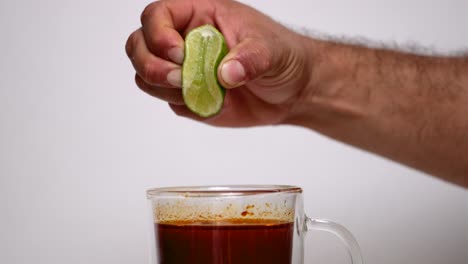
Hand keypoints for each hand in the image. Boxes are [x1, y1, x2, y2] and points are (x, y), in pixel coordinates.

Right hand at [125, 0, 310, 126]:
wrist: (292, 90)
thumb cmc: (282, 56)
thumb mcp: (272, 49)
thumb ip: (250, 58)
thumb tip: (227, 73)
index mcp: (200, 15)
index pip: (157, 15)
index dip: (158, 34)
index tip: (180, 54)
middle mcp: (184, 39)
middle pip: (139, 45)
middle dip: (151, 66)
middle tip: (179, 80)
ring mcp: (183, 69)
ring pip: (146, 76)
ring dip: (164, 89)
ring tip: (200, 92)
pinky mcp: (188, 95)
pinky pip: (168, 101)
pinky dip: (182, 105)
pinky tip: (212, 103)